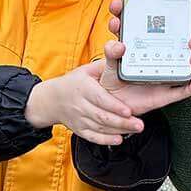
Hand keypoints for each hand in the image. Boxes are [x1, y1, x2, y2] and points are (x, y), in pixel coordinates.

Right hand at [24, 63, 144, 145]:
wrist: (52, 100)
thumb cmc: (74, 82)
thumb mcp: (87, 69)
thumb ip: (105, 64)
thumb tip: (121, 50)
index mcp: (83, 88)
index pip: (100, 99)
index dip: (114, 106)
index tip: (128, 110)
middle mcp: (80, 105)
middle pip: (102, 116)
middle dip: (122, 121)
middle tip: (139, 124)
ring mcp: (79, 119)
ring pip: (99, 127)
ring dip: (118, 130)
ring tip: (134, 129)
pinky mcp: (79, 129)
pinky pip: (92, 137)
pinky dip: (105, 140)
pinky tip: (118, 139)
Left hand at [104, 0, 190, 113]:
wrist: (114, 102)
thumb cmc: (115, 77)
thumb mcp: (110, 62)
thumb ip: (112, 52)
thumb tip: (118, 44)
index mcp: (153, 41)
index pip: (170, 21)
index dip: (177, 8)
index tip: (187, 6)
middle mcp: (167, 54)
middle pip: (188, 37)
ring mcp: (171, 72)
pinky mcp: (169, 92)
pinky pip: (185, 89)